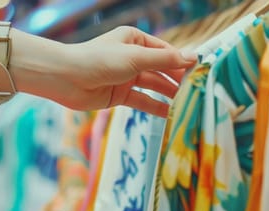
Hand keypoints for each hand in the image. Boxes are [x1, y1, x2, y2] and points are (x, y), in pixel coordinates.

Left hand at [55, 27, 196, 116]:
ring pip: (154, 85)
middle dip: (179, 79)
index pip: (167, 51)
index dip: (183, 62)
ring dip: (170, 94)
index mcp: (136, 39)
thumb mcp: (135, 58)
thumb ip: (165, 60)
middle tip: (200, 91)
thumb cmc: (98, 60)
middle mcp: (133, 57)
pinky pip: (143, 101)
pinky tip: (171, 114)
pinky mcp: (120, 95)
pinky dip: (156, 107)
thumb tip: (194, 58)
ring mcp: (127, 77)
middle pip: (162, 69)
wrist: (65, 79)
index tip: (202, 73)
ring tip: (190, 103)